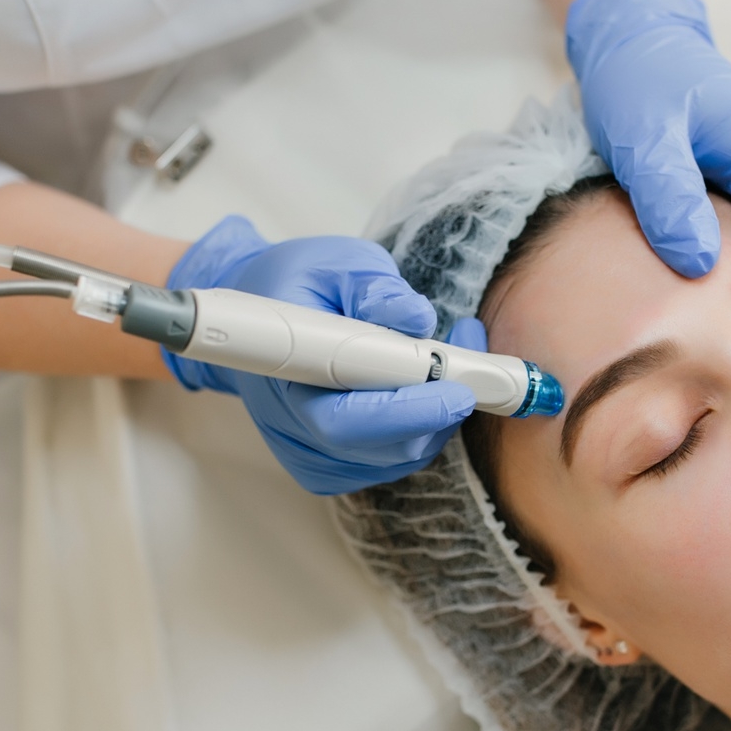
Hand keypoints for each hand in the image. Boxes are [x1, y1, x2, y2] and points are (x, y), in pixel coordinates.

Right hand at [163, 216, 478, 494]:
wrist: (259, 320)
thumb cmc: (298, 286)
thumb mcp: (336, 263)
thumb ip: (375, 287)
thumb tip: (417, 318)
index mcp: (285, 376)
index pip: (346, 419)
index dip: (407, 411)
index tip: (456, 389)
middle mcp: (292, 428)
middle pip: (381, 447)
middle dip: (438, 411)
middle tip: (471, 364)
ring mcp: (309, 455)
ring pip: (394, 458)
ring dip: (436, 417)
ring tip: (449, 360)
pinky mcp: (327, 467)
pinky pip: (389, 463)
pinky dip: (419, 431)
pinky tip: (423, 391)